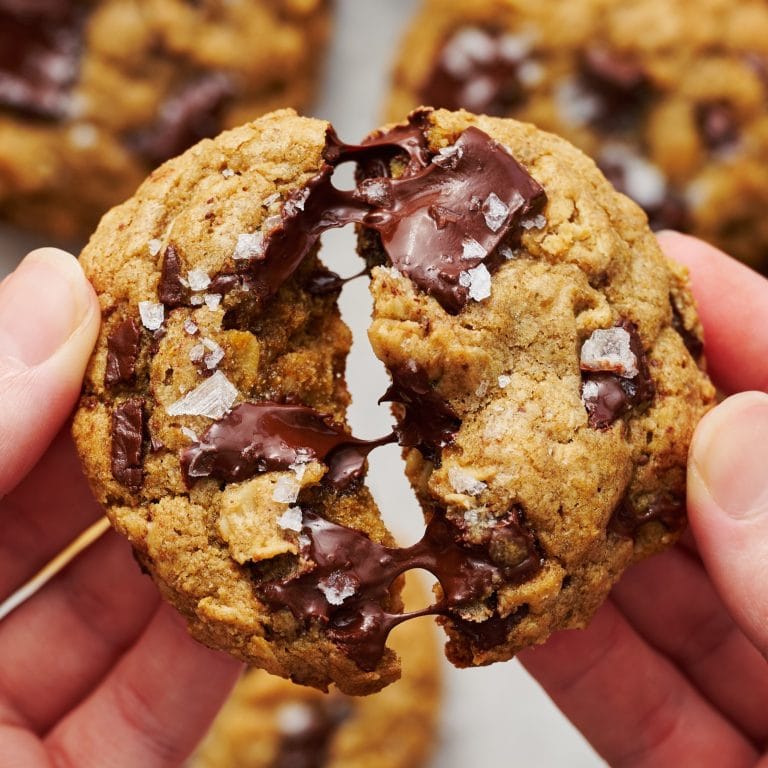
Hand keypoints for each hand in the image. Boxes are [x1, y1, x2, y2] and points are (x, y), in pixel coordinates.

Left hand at [0, 249, 240, 766]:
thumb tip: (49, 290)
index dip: (47, 358)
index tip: (144, 291)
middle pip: (52, 504)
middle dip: (149, 437)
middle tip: (241, 366)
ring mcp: (4, 723)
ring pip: (125, 597)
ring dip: (207, 532)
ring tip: (285, 457)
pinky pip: (168, 694)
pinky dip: (227, 633)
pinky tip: (281, 575)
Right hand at [521, 233, 767, 767]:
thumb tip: (740, 447)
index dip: (747, 327)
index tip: (650, 262)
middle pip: (733, 492)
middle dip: (628, 423)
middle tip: (532, 358)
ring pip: (671, 594)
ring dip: (574, 532)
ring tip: (489, 463)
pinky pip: (638, 701)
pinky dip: (568, 646)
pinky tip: (504, 592)